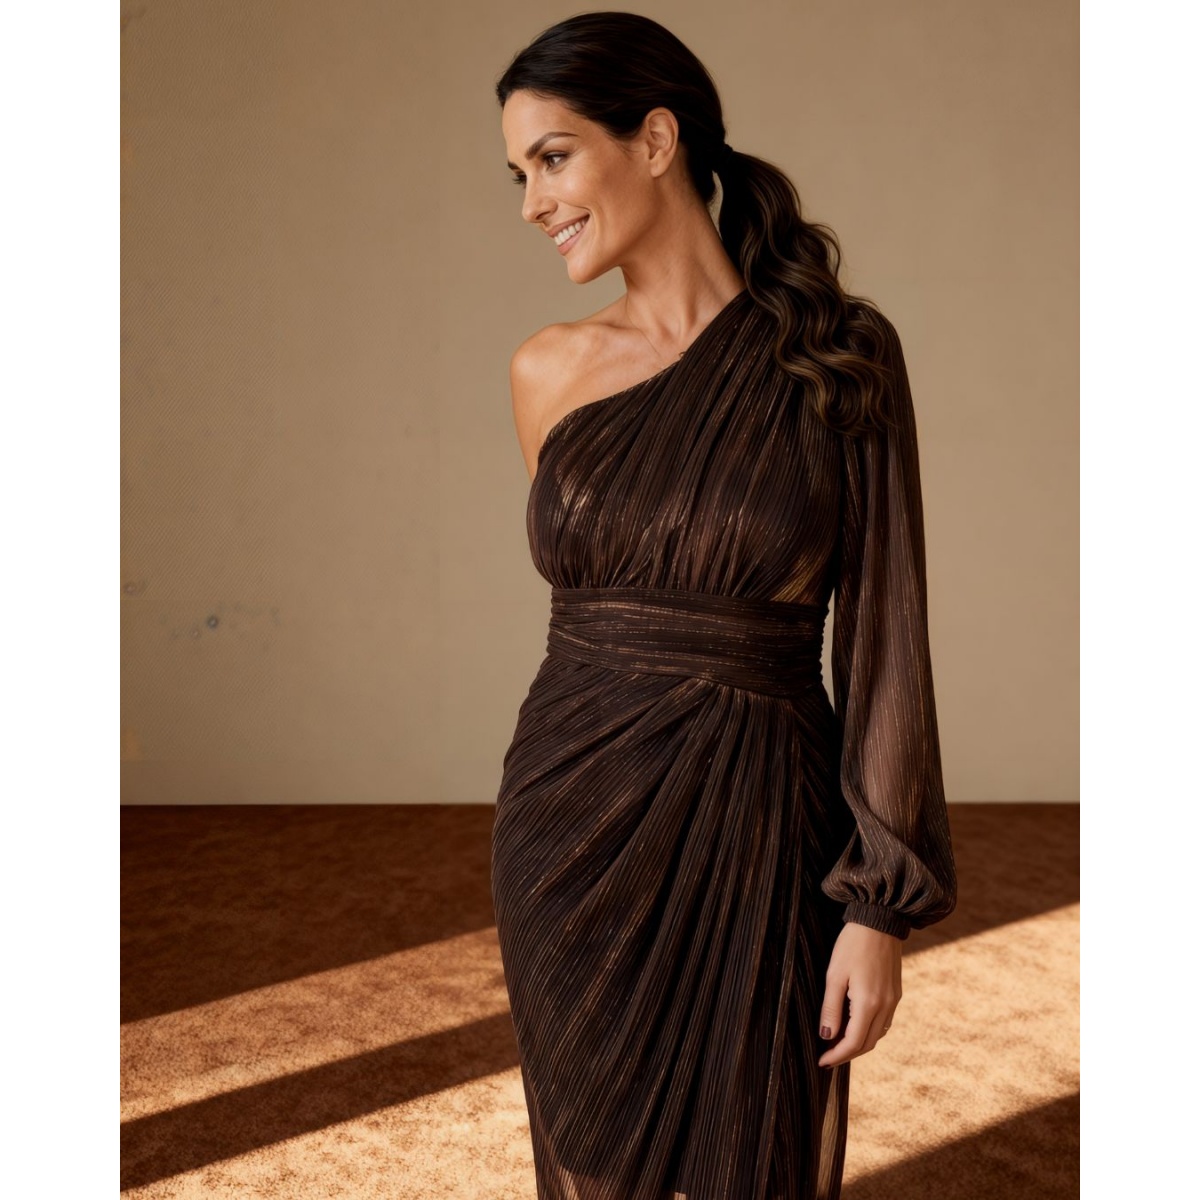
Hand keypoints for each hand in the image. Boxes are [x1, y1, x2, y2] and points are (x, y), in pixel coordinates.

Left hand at [816, 920, 902, 1067]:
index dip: (836, 1056)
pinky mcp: (896, 993)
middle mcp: (886, 1006)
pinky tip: (855, 1026)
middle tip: (826, 1057)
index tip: (821, 1062)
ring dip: (858, 1044)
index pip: (853, 1043)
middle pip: (867, 1044)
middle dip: (846, 1054)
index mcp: (869, 1004)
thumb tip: (826, 1037)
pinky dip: (868, 1030)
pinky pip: (883, 1022)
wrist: (879, 921)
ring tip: (837, 1044)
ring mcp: (894, 1001)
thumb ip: (830, 1008)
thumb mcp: (834, 975)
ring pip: (877, 1035)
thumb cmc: (852, 944)